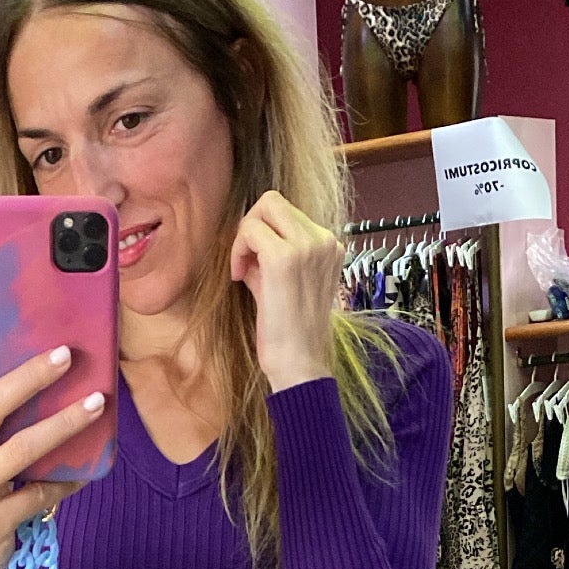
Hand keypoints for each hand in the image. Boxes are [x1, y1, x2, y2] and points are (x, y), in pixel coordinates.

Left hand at [229, 191, 343, 394]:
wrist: (300, 367)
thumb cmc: (291, 335)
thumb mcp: (285, 286)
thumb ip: (271, 259)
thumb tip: (249, 242)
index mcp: (330, 247)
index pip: (288, 214)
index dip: (263, 234)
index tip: (255, 266)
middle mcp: (324, 240)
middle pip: (274, 201)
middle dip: (251, 226)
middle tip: (244, 263)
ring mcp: (308, 246)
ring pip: (264, 207)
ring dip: (244, 237)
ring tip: (243, 273)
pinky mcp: (285, 258)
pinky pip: (250, 230)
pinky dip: (238, 249)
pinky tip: (238, 277)